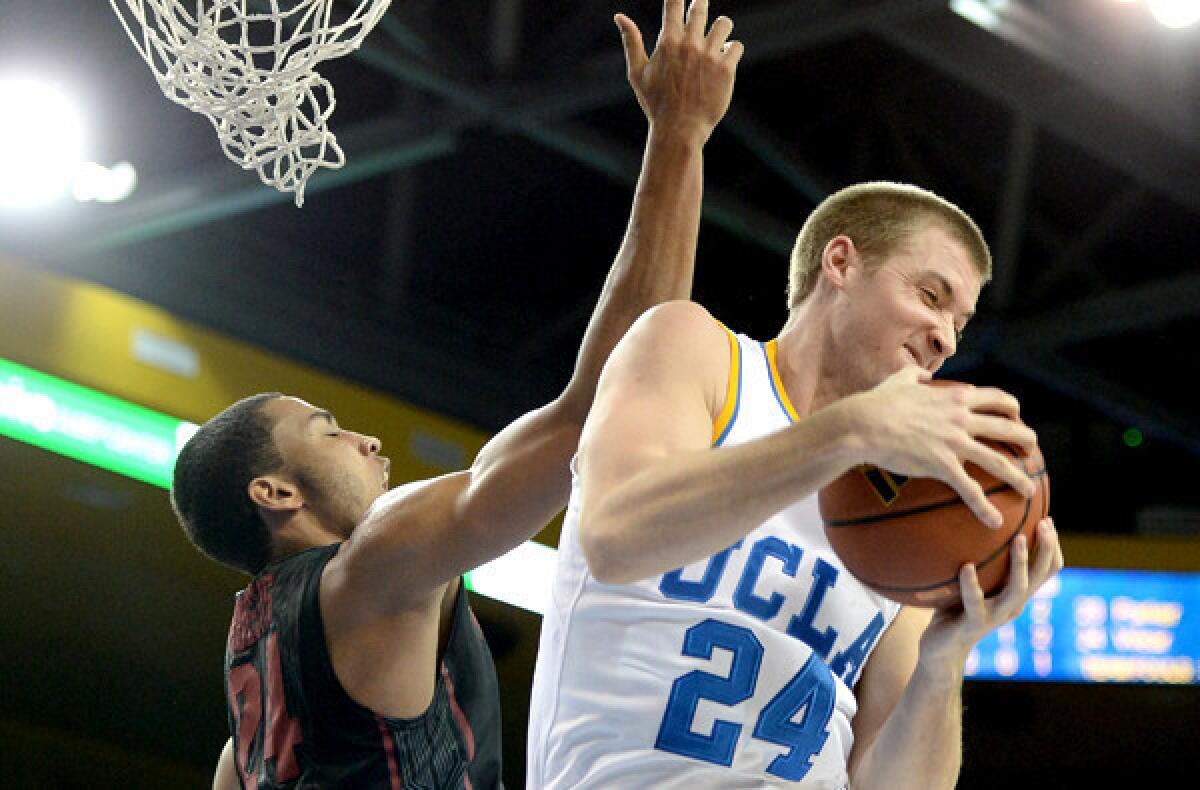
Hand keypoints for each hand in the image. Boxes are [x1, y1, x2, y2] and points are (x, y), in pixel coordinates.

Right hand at [615, 0, 743, 142]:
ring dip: (720, 28)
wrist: (679, 130)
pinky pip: (737, 46)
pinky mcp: (726, 69)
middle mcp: (690, 44)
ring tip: (716, 40)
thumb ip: (631, 42)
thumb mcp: (637, 73)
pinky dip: (732, 50)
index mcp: (668, 42)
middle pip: (700, 7)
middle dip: (701, 3)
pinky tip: (724, 59)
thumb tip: (619, 16)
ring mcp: (710, 55)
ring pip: (724, 24)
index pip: (674, 3)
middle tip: (700, 6)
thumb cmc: (656, 104)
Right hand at [850, 366, 1038, 527]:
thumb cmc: (877, 402)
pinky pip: (970, 489)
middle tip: (1032, 450)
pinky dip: (984, 507)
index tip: (1016, 415)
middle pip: (1007, 427)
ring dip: (1017, 477)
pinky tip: (994, 521)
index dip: (1011, 407)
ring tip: (1028, 490)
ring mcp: (954, 442)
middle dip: (1025, 439)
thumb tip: (922, 374)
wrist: (862, 423)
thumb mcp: (900, 380)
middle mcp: (961, 418)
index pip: (995, 398)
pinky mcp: (941, 464)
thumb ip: (915, 375)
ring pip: (998, 461)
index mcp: (954, 397)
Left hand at [917, 517, 1065, 672]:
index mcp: (1015, 594)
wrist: (941, 648)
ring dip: (1019, 564)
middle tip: (1045, 524)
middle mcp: (1011, 605)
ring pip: (1016, 590)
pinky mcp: (973, 624)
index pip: (1046, 570)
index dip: (1052, 547)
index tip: (1048, 519)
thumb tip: (979, 521)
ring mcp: (994, 616)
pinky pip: (974, 603)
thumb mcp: (974, 581)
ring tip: (1018, 539)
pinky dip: (971, 585)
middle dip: (1045, 549)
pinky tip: (967, 567)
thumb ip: (983, 560)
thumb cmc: (955, 608)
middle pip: (1039, 577)